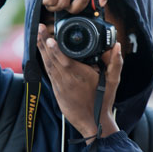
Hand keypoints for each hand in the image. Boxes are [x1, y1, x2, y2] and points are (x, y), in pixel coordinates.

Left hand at [37, 24, 122, 143]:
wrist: (93, 123)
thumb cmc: (103, 102)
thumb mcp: (113, 82)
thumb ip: (115, 63)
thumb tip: (116, 45)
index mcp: (80, 76)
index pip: (65, 60)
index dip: (55, 49)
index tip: (49, 38)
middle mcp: (67, 80)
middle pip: (52, 59)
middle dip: (43, 43)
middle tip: (38, 28)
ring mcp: (60, 85)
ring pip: (47, 65)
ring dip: (41, 50)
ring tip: (36, 35)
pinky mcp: (56, 90)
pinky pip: (48, 73)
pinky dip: (44, 61)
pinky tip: (41, 52)